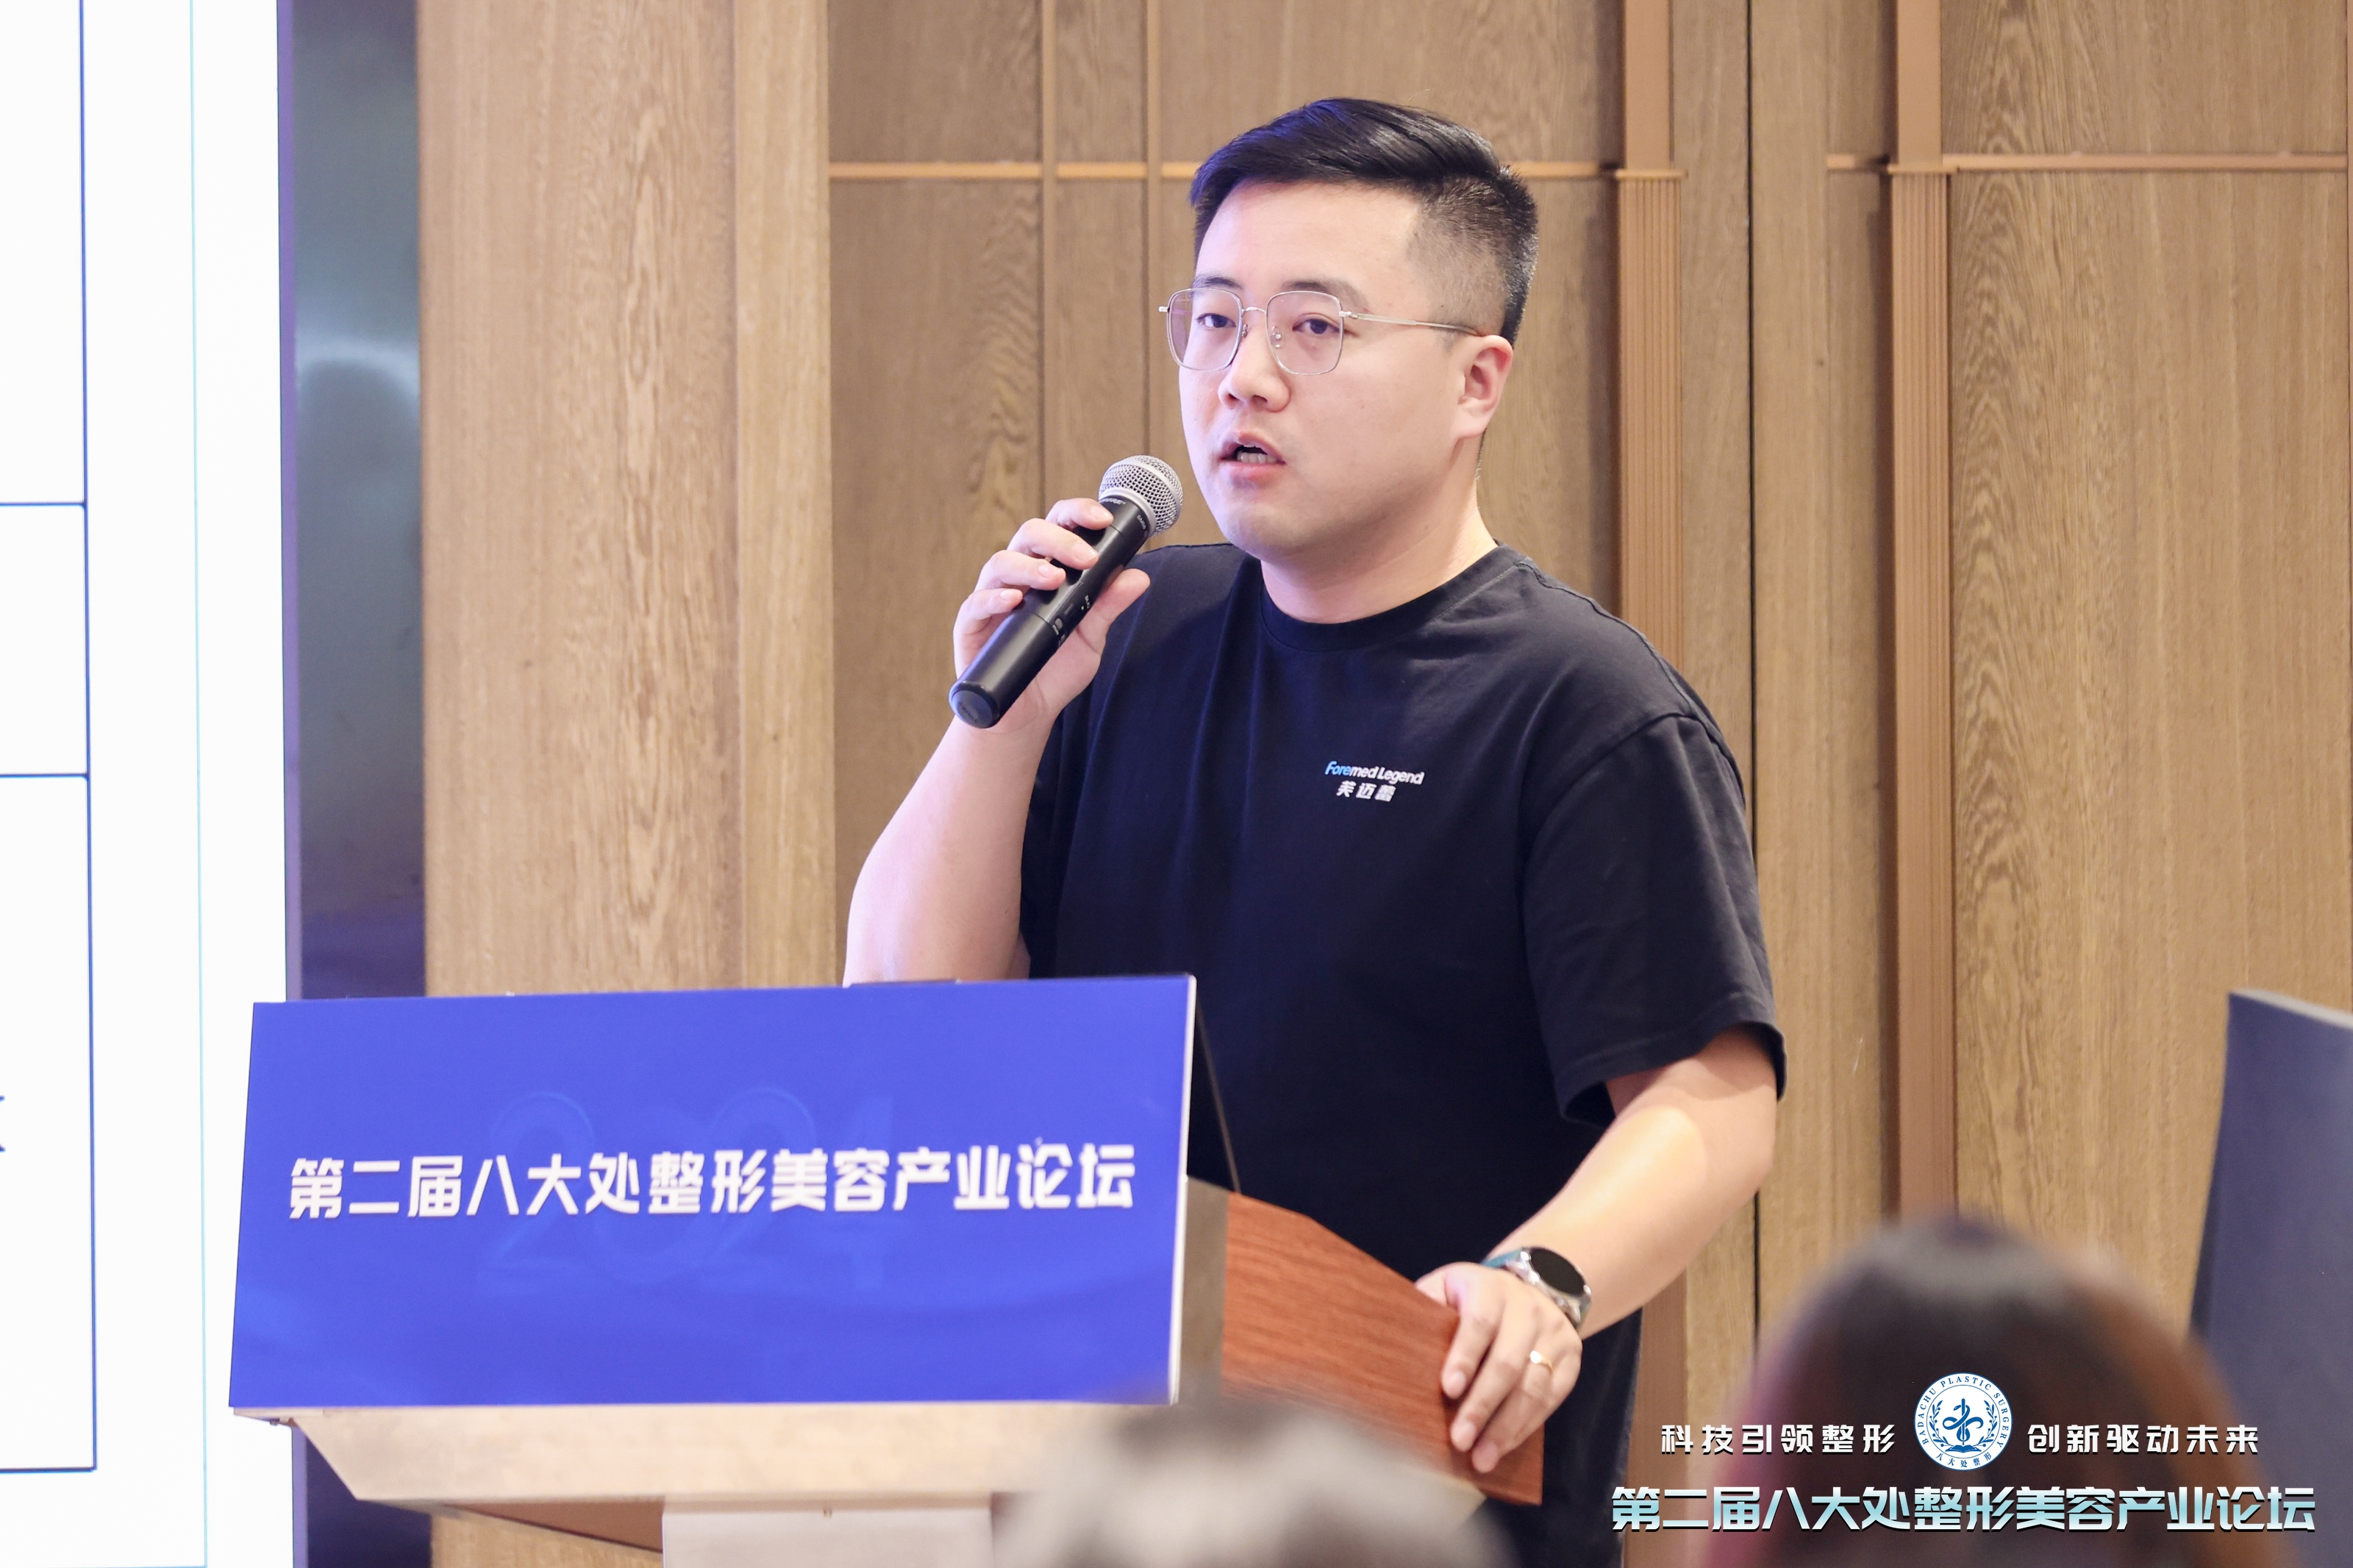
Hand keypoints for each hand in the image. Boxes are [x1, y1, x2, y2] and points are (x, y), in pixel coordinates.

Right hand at [953, 498, 1151, 732]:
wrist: (1026, 714)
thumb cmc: (1055, 669)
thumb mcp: (1091, 638)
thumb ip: (1109, 606)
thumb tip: (1138, 577)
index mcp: (1047, 568)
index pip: (1058, 526)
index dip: (1077, 514)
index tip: (1102, 519)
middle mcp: (1018, 575)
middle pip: (1029, 534)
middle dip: (1059, 540)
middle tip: (1086, 559)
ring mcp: (992, 597)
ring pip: (1001, 562)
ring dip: (1029, 566)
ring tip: (1055, 580)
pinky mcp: (971, 625)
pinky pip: (976, 602)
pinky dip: (995, 597)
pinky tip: (1014, 601)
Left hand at [1415, 1261, 1582, 1472]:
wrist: (1532, 1285)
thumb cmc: (1473, 1296)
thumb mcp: (1447, 1287)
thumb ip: (1426, 1308)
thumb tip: (1393, 1343)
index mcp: (1491, 1289)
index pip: (1480, 1323)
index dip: (1464, 1357)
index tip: (1448, 1390)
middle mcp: (1529, 1309)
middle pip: (1507, 1362)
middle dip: (1482, 1406)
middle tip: (1460, 1441)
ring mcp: (1555, 1334)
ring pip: (1533, 1387)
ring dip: (1506, 1427)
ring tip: (1482, 1458)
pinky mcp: (1571, 1359)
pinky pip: (1551, 1399)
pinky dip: (1526, 1427)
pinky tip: (1504, 1446)